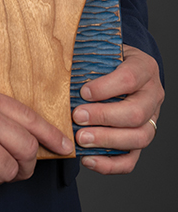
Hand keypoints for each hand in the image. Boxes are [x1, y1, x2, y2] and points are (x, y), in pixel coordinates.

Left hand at [72, 45, 163, 173]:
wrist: (122, 67)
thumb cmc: (107, 58)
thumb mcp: (102, 47)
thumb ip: (87, 52)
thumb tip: (58, 55)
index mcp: (144, 67)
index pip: (129, 78)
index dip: (106, 88)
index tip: (82, 92)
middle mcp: (153, 95)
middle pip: (136, 113)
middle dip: (104, 117)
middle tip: (77, 117)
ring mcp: (151, 120)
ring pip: (138, 138)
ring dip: (107, 141)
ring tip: (80, 139)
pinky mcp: (140, 139)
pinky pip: (132, 159)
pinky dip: (110, 164)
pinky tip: (88, 159)